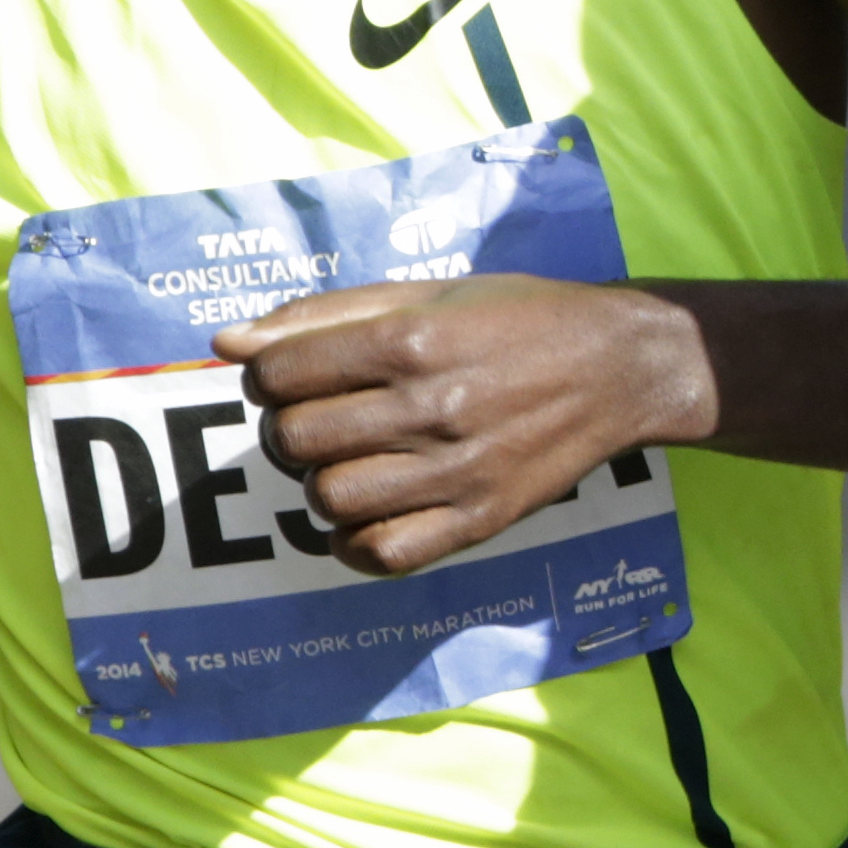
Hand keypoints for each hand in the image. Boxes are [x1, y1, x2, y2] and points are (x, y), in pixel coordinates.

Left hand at [218, 273, 706, 578]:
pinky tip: (367, 512)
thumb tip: (227, 343)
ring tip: (350, 460)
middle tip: (322, 417)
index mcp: (411, 339)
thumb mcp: (427, 292)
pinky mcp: (481, 518)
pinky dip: (354, 543)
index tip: (293, 376)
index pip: (279, 374)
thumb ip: (324, 314)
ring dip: (320, 483)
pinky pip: (383, 555)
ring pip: (328, 499)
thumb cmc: (518, 317)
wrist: (620, 365)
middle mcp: (430, 406)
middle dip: (288, 428)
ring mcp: (457, 470)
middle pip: (294, 439)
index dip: (268, 375)